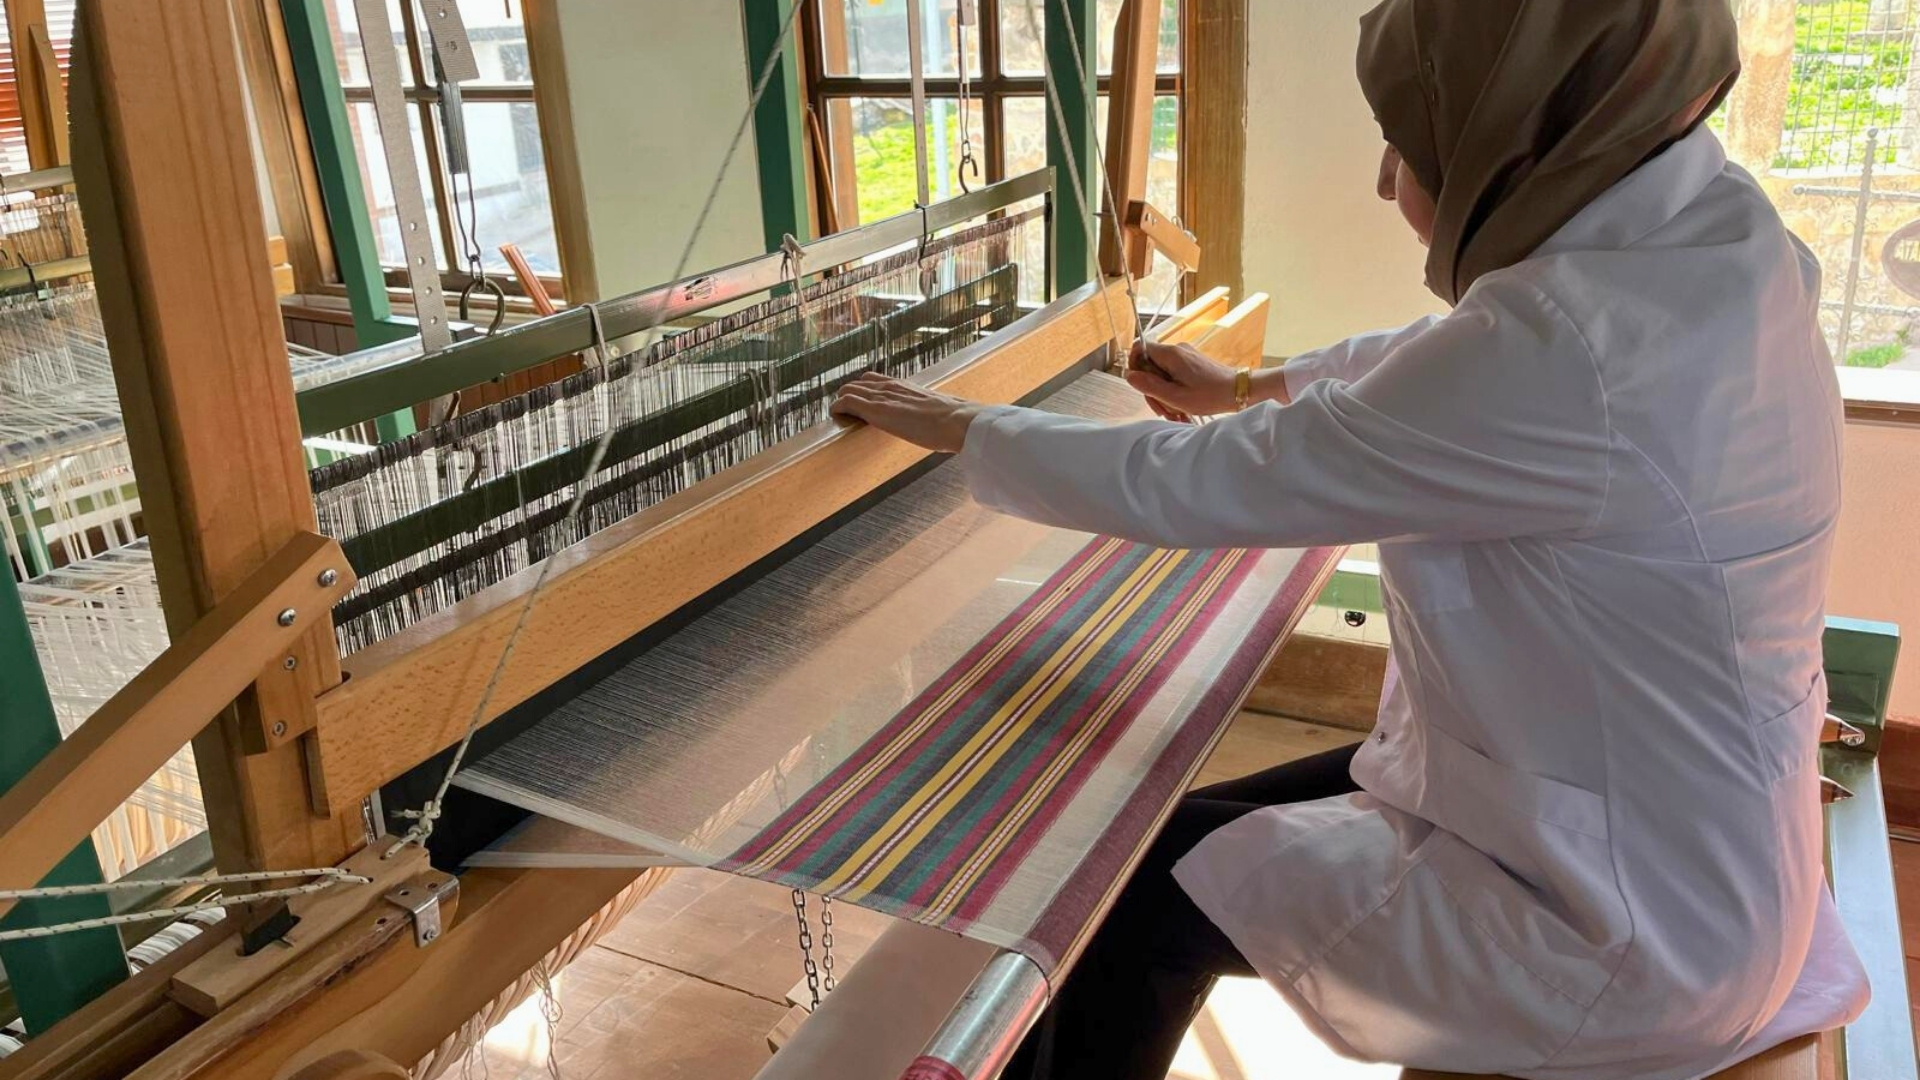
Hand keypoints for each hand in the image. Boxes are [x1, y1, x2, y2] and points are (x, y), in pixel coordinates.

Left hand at [830, 373, 983, 453]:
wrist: (956, 421)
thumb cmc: (952, 420)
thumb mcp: (936, 411)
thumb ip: (929, 413)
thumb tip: (938, 425)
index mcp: (904, 386)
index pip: (874, 380)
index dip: (863, 391)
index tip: (860, 406)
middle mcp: (890, 387)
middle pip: (857, 383)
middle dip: (848, 397)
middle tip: (847, 415)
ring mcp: (882, 396)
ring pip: (848, 389)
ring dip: (840, 402)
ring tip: (841, 418)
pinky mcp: (876, 410)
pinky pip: (846, 401)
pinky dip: (837, 408)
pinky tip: (837, 419)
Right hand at [1124, 340, 1289, 418]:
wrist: (1240, 391)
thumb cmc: (1211, 395)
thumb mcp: (1175, 396)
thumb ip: (1149, 386)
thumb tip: (1129, 376)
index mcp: (1171, 354)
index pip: (1139, 349)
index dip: (1134, 367)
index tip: (1141, 386)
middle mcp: (1177, 350)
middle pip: (1150, 365)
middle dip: (1152, 388)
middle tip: (1162, 408)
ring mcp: (1185, 356)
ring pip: (1162, 372)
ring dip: (1164, 393)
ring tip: (1175, 411)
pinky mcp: (1192, 363)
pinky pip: (1174, 374)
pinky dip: (1174, 390)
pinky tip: (1182, 406)